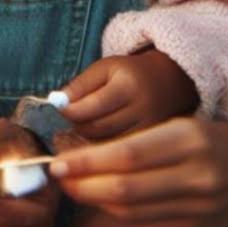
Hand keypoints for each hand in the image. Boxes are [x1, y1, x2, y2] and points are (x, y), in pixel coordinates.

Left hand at [49, 117, 227, 226]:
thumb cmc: (211, 141)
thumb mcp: (180, 126)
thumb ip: (139, 140)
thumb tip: (86, 154)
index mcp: (189, 140)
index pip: (128, 154)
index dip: (88, 161)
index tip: (58, 161)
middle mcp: (195, 176)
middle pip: (126, 189)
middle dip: (83, 185)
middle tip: (57, 178)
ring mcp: (197, 208)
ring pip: (132, 212)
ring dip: (95, 202)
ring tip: (74, 188)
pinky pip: (146, 226)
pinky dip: (118, 215)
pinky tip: (103, 202)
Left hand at [58, 49, 197, 139]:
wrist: (169, 83)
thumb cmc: (130, 74)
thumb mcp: (104, 68)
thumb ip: (80, 85)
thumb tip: (59, 104)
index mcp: (128, 86)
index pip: (91, 106)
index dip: (69, 110)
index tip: (61, 108)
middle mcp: (142, 110)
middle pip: (97, 129)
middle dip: (77, 126)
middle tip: (74, 117)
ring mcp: (150, 132)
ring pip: (106, 147)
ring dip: (89, 141)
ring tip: (89, 126)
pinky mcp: (155, 149)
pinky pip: (120, 158)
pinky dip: (104, 153)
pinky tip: (102, 142)